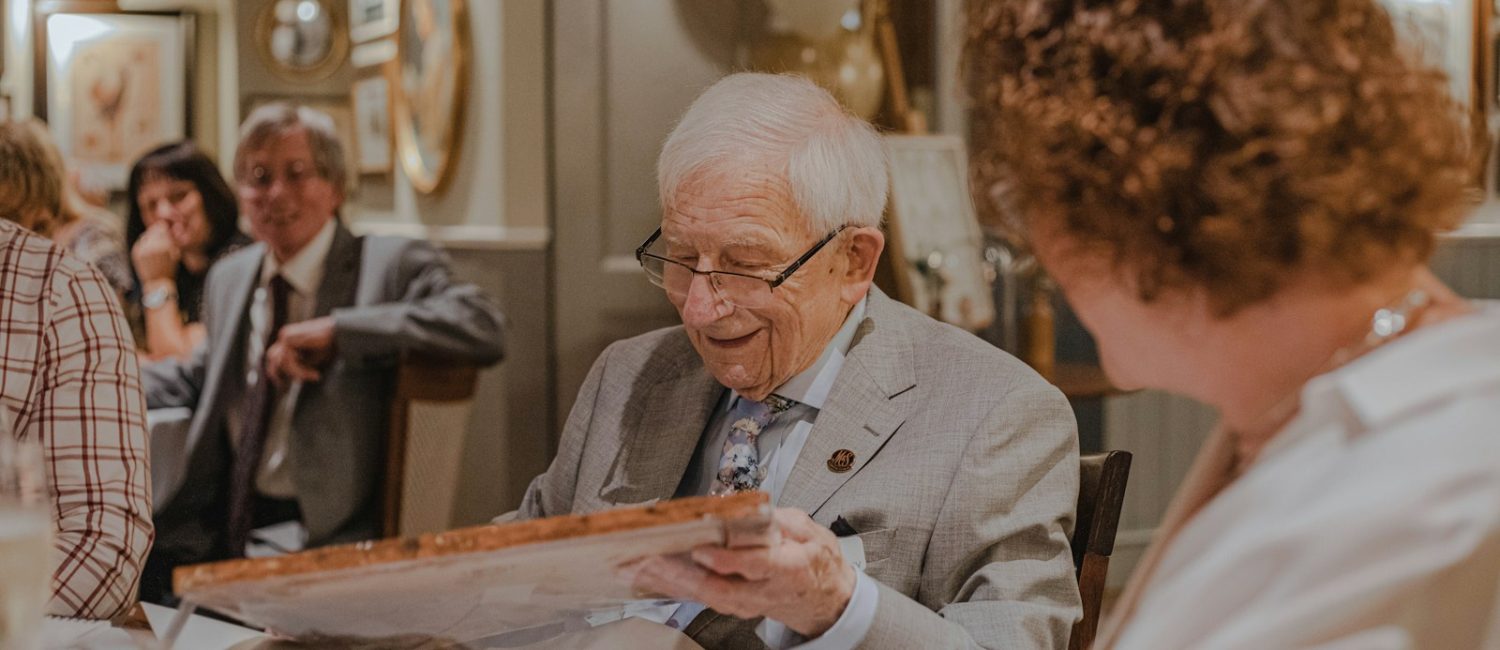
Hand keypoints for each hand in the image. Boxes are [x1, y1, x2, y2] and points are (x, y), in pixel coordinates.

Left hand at [131, 222, 179, 281]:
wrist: (157, 283)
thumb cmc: (169, 270)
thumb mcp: (175, 255)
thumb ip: (172, 241)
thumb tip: (168, 228)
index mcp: (164, 248)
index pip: (162, 230)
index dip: (163, 227)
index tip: (164, 226)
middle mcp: (152, 248)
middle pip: (153, 231)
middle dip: (156, 230)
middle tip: (159, 229)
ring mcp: (143, 251)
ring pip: (146, 235)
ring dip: (150, 235)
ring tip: (155, 239)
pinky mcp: (136, 253)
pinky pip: (140, 242)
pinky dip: (144, 242)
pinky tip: (149, 246)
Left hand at [264, 317, 336, 386]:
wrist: (340, 333)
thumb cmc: (330, 346)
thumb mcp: (311, 359)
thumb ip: (299, 365)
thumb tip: (291, 378)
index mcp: (289, 338)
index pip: (274, 357)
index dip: (276, 372)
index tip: (283, 386)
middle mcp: (285, 335)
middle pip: (272, 358)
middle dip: (277, 374)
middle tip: (286, 387)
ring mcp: (286, 335)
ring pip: (281, 362)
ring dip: (298, 373)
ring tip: (315, 376)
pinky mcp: (289, 338)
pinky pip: (288, 361)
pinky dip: (301, 371)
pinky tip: (315, 373)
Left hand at [624, 507, 855, 637]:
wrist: (823, 597)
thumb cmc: (815, 561)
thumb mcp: (809, 530)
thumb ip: (780, 519)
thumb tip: (749, 510)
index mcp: (788, 568)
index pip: (754, 565)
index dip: (727, 559)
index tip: (702, 549)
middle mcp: (764, 591)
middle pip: (718, 588)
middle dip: (679, 576)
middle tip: (649, 560)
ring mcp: (747, 603)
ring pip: (704, 596)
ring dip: (667, 582)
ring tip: (637, 567)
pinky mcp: (732, 604)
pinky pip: (699, 597)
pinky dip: (672, 586)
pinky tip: (649, 576)